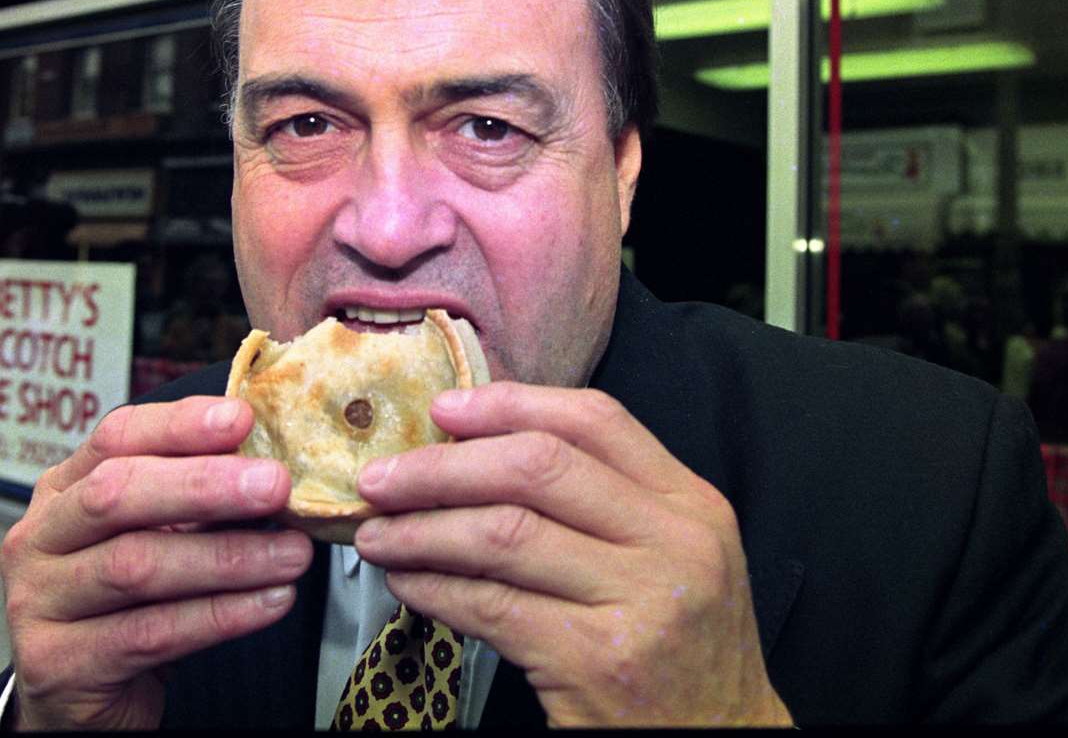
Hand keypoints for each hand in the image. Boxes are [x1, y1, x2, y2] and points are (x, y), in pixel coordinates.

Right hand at [0, 397, 312, 728]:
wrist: (75, 699)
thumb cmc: (122, 606)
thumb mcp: (150, 539)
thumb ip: (192, 502)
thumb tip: (268, 467)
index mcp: (62, 492)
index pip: (115, 439)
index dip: (179, 426)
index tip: (242, 419)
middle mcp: (38, 539)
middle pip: (116, 495)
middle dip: (204, 486)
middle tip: (275, 486)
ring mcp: (38, 602)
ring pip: (135, 567)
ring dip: (227, 558)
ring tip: (292, 554)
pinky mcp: (58, 663)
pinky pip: (150, 633)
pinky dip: (219, 615)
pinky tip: (269, 603)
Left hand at [351, 382, 792, 726]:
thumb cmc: (681, 647)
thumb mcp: (671, 555)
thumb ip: (604, 500)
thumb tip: (479, 450)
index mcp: (690, 502)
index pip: (594, 421)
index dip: (509, 405)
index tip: (444, 408)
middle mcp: (671, 543)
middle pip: (537, 468)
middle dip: (442, 467)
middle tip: (383, 478)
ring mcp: (636, 602)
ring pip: (503, 535)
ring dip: (422, 530)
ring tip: (377, 534)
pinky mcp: (594, 661)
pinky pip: (491, 607)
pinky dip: (434, 589)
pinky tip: (407, 583)